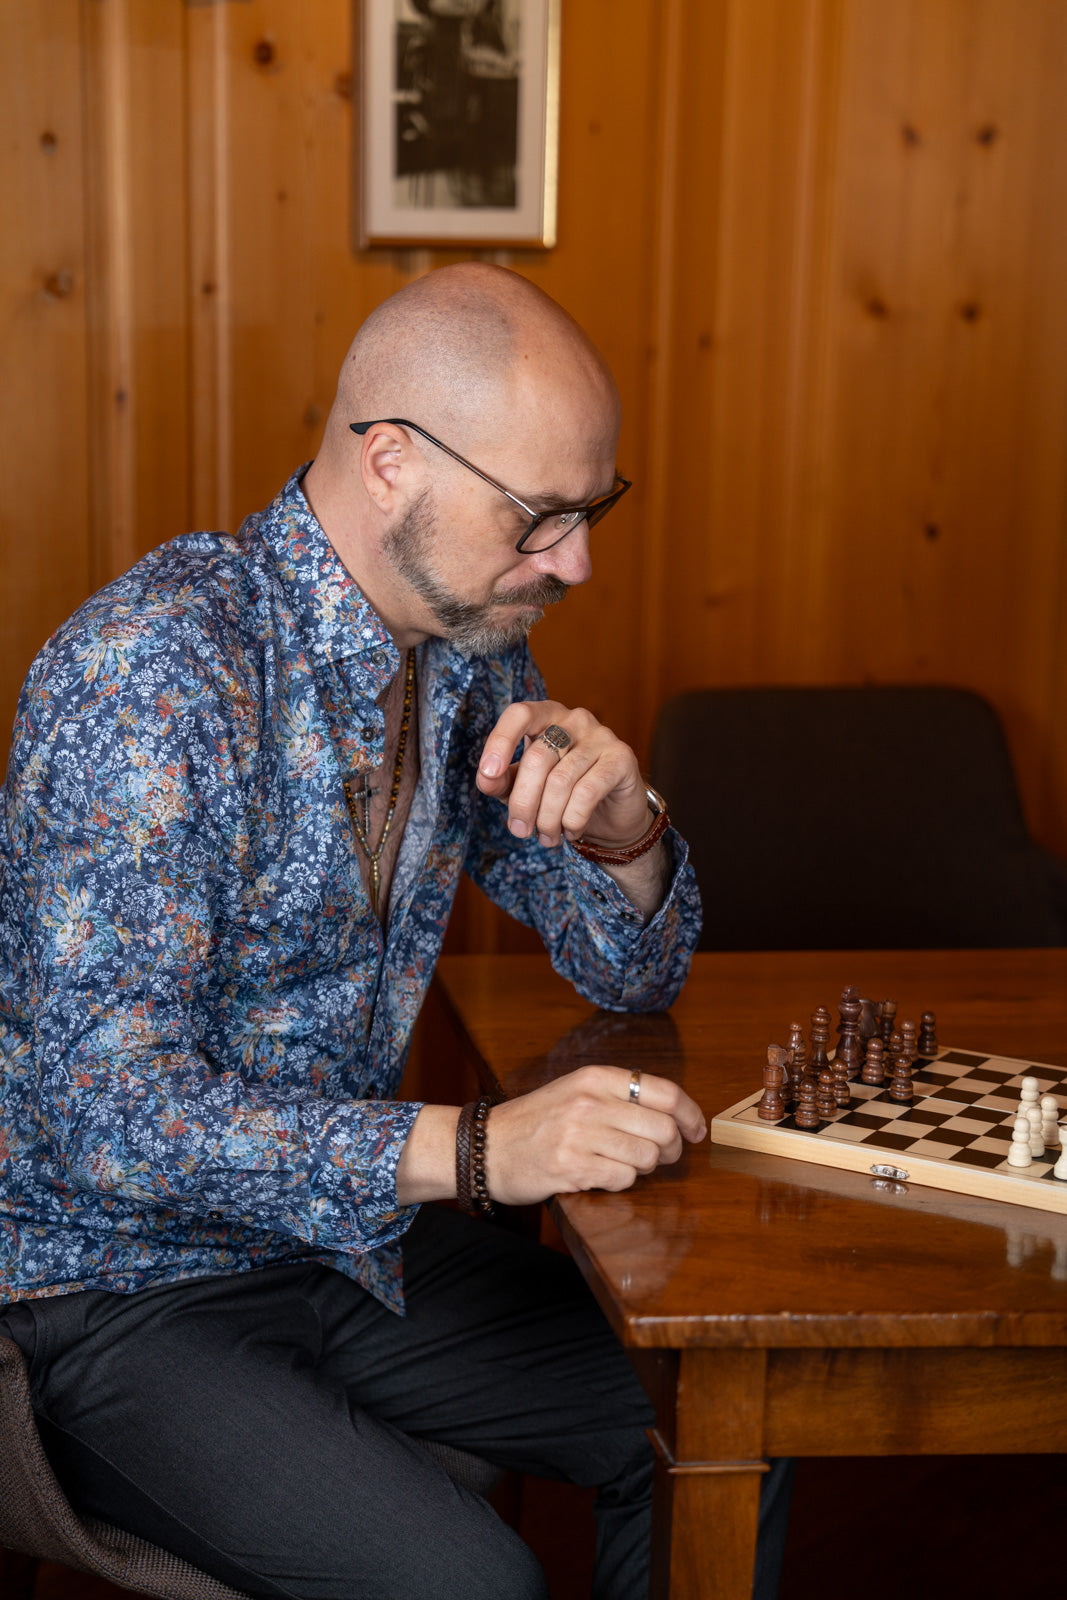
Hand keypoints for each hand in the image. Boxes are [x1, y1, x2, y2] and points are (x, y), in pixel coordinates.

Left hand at [477, 700, 648, 849]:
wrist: (612, 817)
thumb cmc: (562, 796)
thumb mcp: (523, 787)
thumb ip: (501, 780)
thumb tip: (487, 778)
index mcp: (546, 717)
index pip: (519, 715)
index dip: (500, 742)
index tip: (488, 774)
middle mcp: (574, 719)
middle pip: (537, 758)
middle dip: (523, 802)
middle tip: (520, 831)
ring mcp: (601, 736)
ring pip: (561, 780)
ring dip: (548, 818)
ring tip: (547, 837)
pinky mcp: (621, 758)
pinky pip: (587, 792)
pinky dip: (573, 819)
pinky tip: (572, 831)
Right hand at [486, 1064, 706, 1205]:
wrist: (485, 1146)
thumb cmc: (535, 1121)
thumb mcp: (574, 1090)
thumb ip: (618, 1095)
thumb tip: (674, 1114)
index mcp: (595, 1078)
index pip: (664, 1092)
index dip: (690, 1114)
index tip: (696, 1130)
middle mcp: (590, 1102)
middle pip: (663, 1128)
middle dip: (671, 1148)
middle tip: (661, 1156)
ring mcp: (580, 1136)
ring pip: (647, 1157)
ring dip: (644, 1167)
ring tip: (624, 1164)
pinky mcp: (573, 1168)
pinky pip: (623, 1179)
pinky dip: (621, 1182)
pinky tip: (602, 1175)